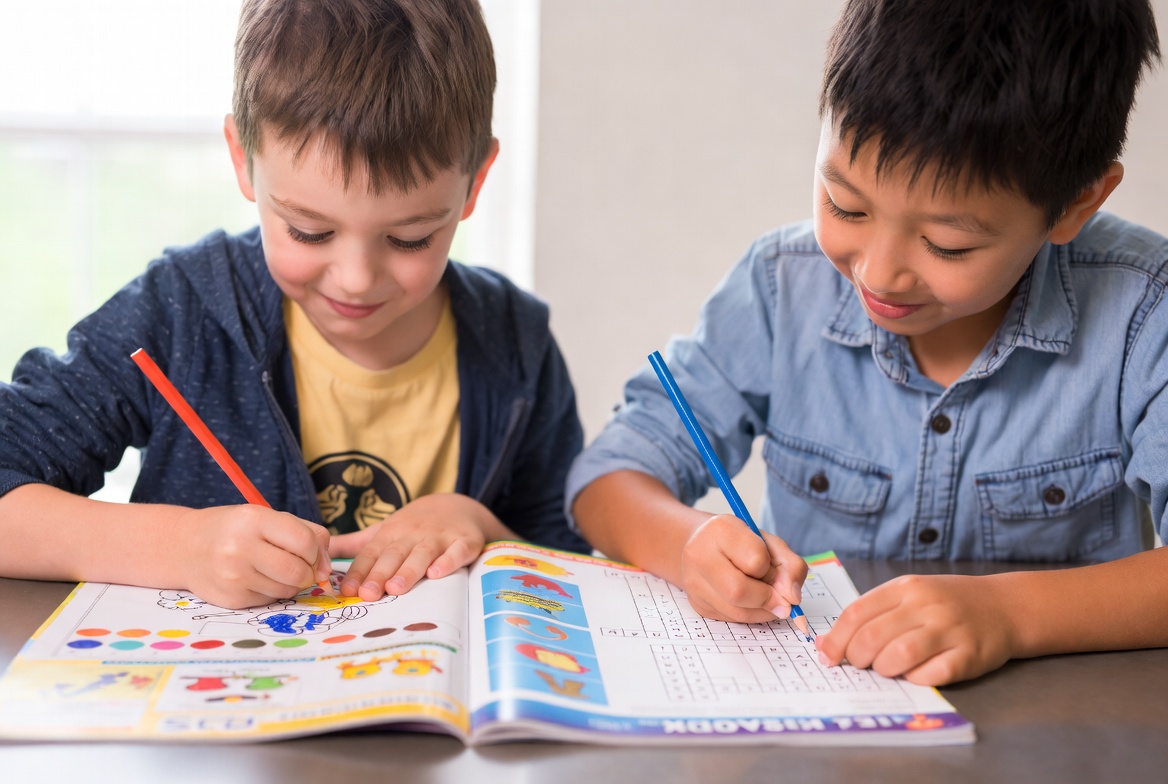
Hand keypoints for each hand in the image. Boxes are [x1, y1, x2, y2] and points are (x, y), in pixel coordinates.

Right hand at [175, 505, 331, 608]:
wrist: (185, 547)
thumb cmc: (236, 529)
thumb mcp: (267, 518)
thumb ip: (306, 534)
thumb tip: (326, 570)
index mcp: (254, 519)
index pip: (305, 542)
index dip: (315, 551)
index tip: (309, 552)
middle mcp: (241, 548)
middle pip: (298, 572)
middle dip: (307, 572)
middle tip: (297, 565)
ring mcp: (234, 576)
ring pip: (287, 590)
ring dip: (291, 583)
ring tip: (273, 569)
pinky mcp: (232, 599)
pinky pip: (270, 601)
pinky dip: (272, 592)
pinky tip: (256, 579)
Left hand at [329, 493, 502, 600]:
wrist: (458, 505)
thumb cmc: (414, 527)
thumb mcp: (384, 531)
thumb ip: (354, 545)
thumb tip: (318, 554)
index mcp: (390, 534)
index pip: (371, 554)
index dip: (359, 572)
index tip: (348, 591)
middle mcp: (413, 534)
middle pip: (394, 555)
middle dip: (380, 574)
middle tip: (368, 594)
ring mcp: (439, 538)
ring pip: (422, 554)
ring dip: (409, 570)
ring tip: (396, 588)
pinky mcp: (464, 541)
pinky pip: (457, 552)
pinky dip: (448, 561)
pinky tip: (437, 573)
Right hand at [677, 514, 807, 623]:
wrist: (704, 545)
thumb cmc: (741, 543)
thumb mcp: (770, 543)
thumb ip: (791, 566)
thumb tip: (793, 598)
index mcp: (720, 530)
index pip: (755, 561)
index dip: (770, 569)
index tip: (772, 568)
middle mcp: (699, 554)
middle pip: (738, 591)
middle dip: (767, 599)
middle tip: (781, 599)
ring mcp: (693, 582)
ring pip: (736, 612)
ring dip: (762, 611)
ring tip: (766, 597)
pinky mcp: (697, 603)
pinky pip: (731, 619)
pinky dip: (750, 615)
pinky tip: (750, 601)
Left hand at [815, 573, 1020, 685]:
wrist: (1004, 606)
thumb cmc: (945, 604)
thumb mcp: (908, 595)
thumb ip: (870, 615)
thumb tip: (825, 644)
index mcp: (906, 587)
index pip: (857, 613)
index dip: (837, 639)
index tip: (827, 656)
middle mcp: (926, 605)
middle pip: (873, 636)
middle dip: (857, 657)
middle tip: (859, 664)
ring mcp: (949, 629)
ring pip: (899, 655)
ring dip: (883, 669)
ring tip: (885, 669)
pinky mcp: (970, 655)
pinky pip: (932, 674)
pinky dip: (915, 679)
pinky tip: (914, 674)